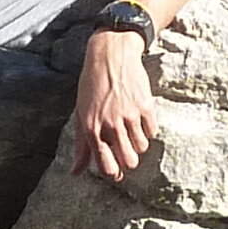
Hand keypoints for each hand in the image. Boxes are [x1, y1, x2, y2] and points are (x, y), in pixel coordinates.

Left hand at [68, 31, 158, 182]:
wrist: (110, 55)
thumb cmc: (92, 85)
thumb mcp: (80, 113)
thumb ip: (81, 146)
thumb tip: (75, 173)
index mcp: (91, 128)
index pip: (106, 165)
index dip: (113, 174)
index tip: (116, 173)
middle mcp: (109, 123)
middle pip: (129, 161)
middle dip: (128, 161)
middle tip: (126, 152)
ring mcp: (128, 115)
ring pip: (141, 148)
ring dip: (138, 144)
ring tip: (131, 131)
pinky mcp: (144, 106)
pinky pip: (152, 132)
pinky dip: (148, 129)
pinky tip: (140, 119)